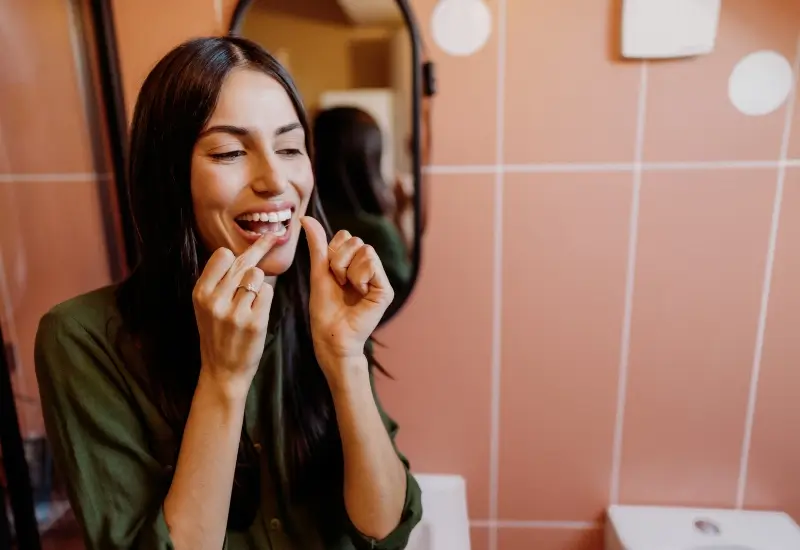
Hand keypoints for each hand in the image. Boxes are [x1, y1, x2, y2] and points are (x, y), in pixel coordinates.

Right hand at [192, 234, 275, 399]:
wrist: (223, 370)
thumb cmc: (218, 333)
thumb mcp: (206, 306)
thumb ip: (219, 281)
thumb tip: (243, 251)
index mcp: (201, 293)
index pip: (222, 255)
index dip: (236, 253)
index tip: (251, 244)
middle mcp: (215, 300)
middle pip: (243, 262)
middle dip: (259, 252)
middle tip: (271, 238)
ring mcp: (235, 312)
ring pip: (258, 274)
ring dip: (259, 283)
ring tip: (251, 300)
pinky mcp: (254, 322)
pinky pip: (268, 291)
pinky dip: (266, 297)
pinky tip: (258, 310)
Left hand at [301, 217, 393, 378]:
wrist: (330, 334)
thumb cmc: (324, 308)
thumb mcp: (318, 271)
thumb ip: (317, 245)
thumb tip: (305, 217)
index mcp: (353, 262)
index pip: (346, 236)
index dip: (332, 251)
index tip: (330, 274)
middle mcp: (368, 268)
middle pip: (355, 241)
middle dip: (339, 260)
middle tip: (339, 282)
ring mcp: (378, 278)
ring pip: (365, 250)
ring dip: (348, 270)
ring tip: (348, 289)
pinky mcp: (385, 290)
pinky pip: (371, 264)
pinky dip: (358, 277)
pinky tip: (359, 294)